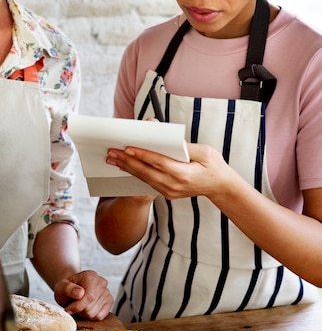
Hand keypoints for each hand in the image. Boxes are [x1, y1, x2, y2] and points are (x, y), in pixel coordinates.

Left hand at [53, 270, 112, 320]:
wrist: (71, 289)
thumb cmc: (66, 288)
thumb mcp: (61, 287)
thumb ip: (68, 288)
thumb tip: (80, 293)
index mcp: (90, 276)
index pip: (89, 296)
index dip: (78, 306)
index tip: (68, 309)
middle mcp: (101, 282)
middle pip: (91, 307)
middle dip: (79, 310)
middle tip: (73, 305)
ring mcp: (107, 292)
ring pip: (95, 314)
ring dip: (83, 313)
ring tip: (79, 305)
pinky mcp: (109, 301)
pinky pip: (100, 316)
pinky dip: (91, 316)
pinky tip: (86, 308)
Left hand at [105, 142, 236, 199]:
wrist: (220, 187)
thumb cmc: (214, 166)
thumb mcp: (205, 152)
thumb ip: (184, 145)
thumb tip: (165, 137)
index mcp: (184, 174)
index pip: (158, 162)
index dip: (142, 155)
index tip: (127, 148)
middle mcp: (174, 185)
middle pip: (145, 171)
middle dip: (127, 161)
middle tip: (111, 152)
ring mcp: (169, 191)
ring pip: (144, 177)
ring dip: (127, 167)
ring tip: (112, 158)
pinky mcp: (166, 193)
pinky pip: (147, 182)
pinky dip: (136, 173)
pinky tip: (125, 166)